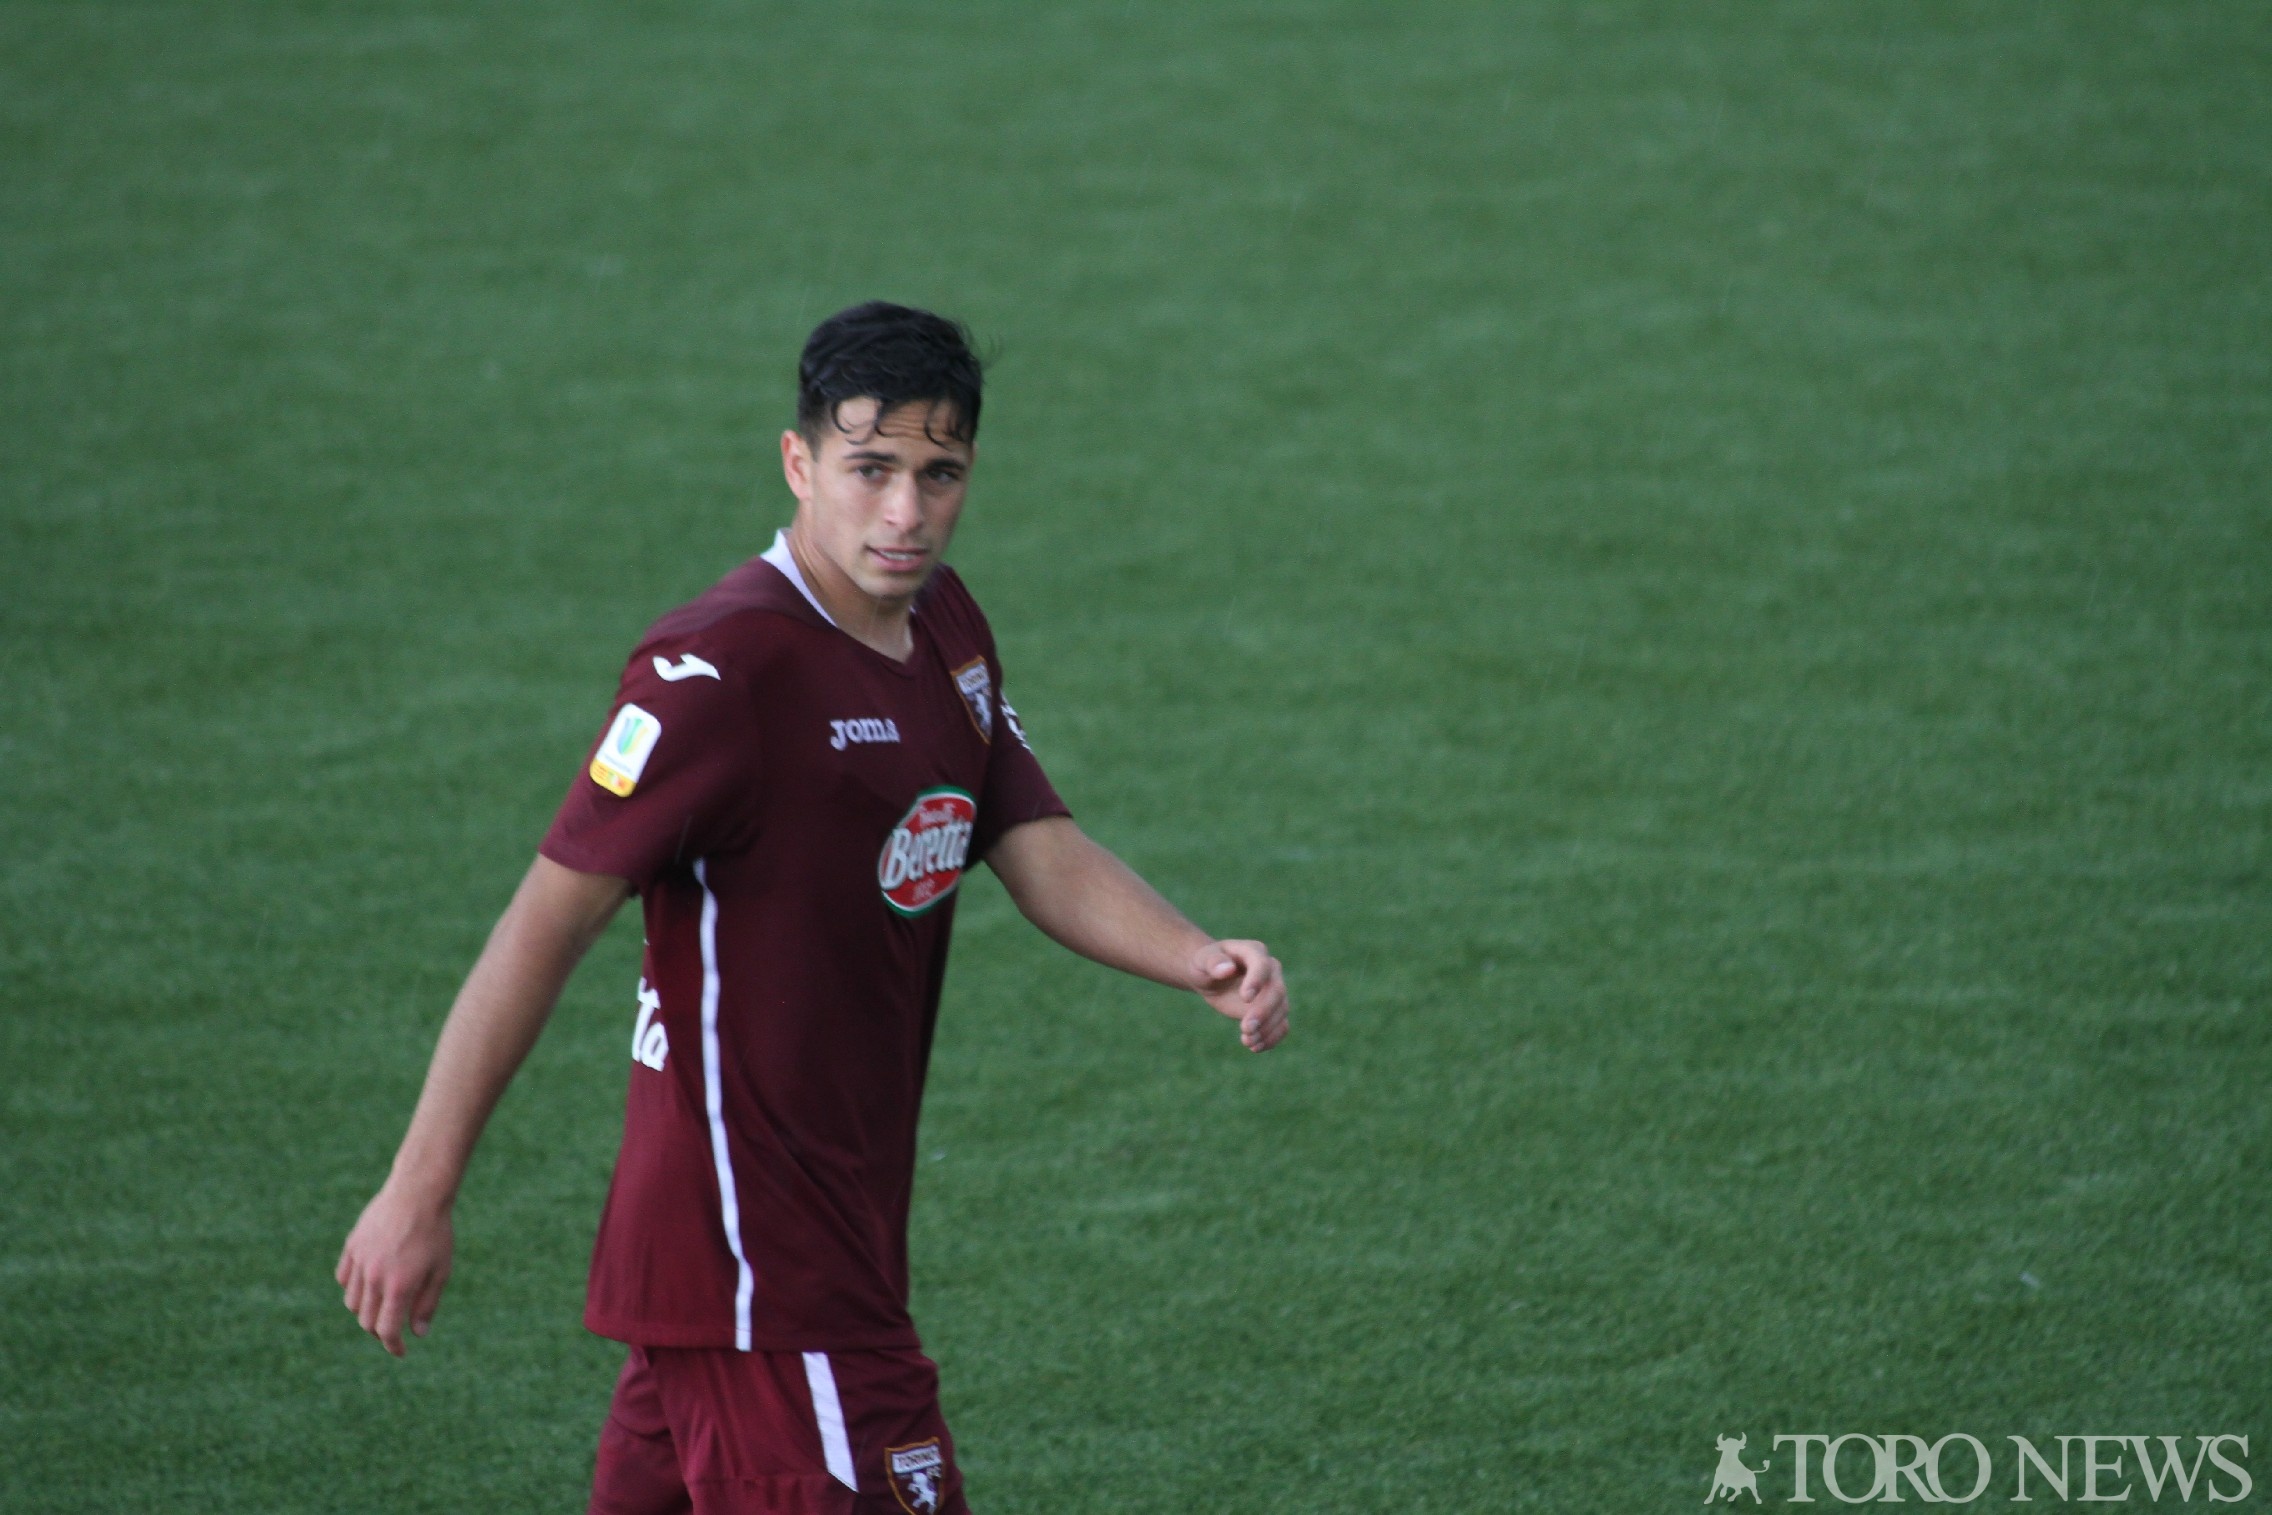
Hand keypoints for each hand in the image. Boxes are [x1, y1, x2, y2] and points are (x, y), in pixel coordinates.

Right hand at [336, 1179, 454, 1357]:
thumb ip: (427, 1304)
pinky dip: (353, 1288)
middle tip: (394, 1330)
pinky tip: (368, 1285)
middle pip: (366, 1320)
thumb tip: (417, 1333)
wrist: (418, 1192)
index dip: (393, 1345)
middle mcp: (373, 1278)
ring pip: (352, 1302)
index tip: (401, 1351)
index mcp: (398, 1286)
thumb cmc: (436, 1232)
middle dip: (380, 1331)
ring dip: (365, 1311)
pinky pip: (344, 1278)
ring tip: (382, 1306)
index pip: (386, 1330)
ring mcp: (359, 1262)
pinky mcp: (352, 1247)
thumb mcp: (440, 1270)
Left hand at [1191, 939, 1289, 1051]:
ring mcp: (1274, 990)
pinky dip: (1272, 1038)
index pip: (1262, 965)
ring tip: (1247, 1041)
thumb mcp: (1202, 960)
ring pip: (1282, 1010)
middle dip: (1263, 1011)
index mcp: (1254, 952)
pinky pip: (1281, 1025)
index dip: (1257, 981)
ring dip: (1267, 1029)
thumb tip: (1226, 969)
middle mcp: (1270, 970)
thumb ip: (1213, 962)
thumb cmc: (1205, 964)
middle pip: (1277, 990)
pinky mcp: (1273, 1009)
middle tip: (1245, 1029)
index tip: (1245, 998)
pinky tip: (1255, 1047)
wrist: (1210, 977)